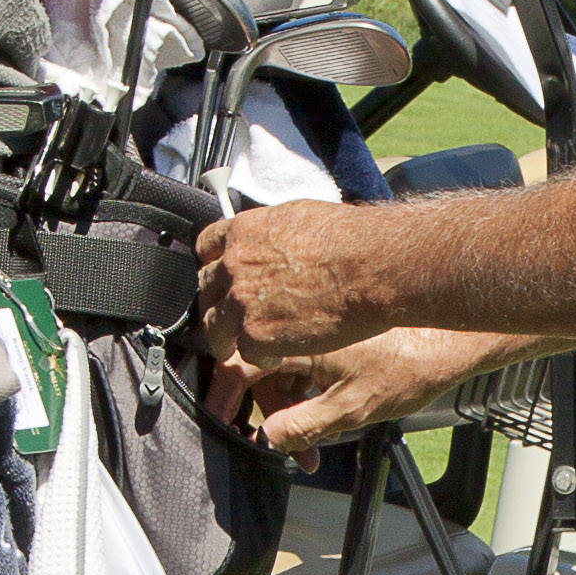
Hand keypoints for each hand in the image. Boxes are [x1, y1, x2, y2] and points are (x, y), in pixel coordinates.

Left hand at [198, 204, 388, 368]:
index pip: (207, 246)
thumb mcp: (299, 217)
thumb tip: (272, 240)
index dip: (214, 263)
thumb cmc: (349, 240)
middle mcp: (234, 265)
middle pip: (206, 289)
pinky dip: (259, 357)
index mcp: (243, 232)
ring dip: (224, 338)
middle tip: (230, 317)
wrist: (369, 266)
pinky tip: (274, 357)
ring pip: (215, 326)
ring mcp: (241, 301)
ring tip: (233, 349)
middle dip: (218, 303)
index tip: (221, 277)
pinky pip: (244, 352)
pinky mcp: (256, 334)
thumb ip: (271, 233)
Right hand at [224, 326, 513, 458]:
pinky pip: (303, 357)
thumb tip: (267, 437)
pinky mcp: (334, 328)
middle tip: (287, 448)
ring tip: (315, 441)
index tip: (221, 421)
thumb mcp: (352, 408)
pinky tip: (327, 411)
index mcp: (297, 337)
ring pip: (282, 366)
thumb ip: (303, 425)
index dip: (224, 397)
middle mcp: (302, 324)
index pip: (239, 363)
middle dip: (268, 413)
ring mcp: (317, 325)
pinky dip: (307, 385)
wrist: (452, 340)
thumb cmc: (410, 364)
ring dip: (290, 404)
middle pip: (258, 367)